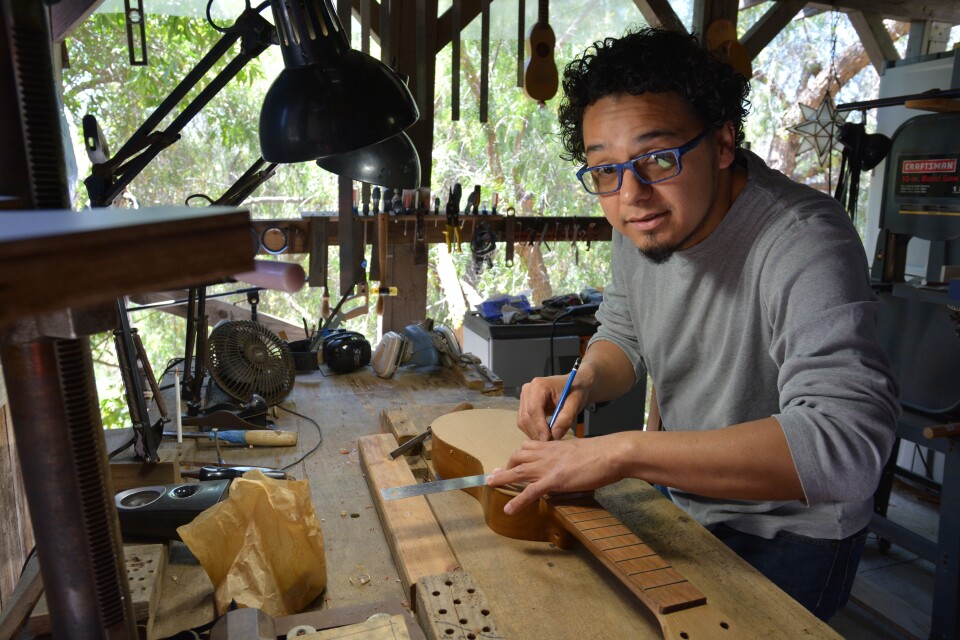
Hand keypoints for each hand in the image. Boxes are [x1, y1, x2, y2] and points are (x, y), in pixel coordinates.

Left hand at [486, 435, 624, 514]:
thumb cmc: (602, 452)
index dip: (518, 455)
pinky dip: (518, 501)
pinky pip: (531, 491)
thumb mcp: (580, 450)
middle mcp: (547, 454)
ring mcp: (549, 467)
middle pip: (518, 457)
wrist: (611, 454)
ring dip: (502, 478)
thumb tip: (569, 462)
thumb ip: (569, 455)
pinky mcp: (555, 480)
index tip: (511, 461)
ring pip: (518, 471)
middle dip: (506, 466)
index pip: (529, 447)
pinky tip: (509, 510)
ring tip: (489, 484)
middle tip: (495, 474)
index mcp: (554, 446)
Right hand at [517, 375, 587, 440]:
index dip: (539, 426)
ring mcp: (524, 398)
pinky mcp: (524, 405)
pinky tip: (544, 434)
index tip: (548, 440)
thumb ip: (566, 419)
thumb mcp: (575, 404)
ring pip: (522, 421)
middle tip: (549, 443)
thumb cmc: (575, 392)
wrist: (574, 385)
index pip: (533, 409)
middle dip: (536, 432)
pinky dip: (533, 431)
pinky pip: (524, 422)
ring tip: (548, 439)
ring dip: (533, 433)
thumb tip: (555, 435)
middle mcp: (527, 390)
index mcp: (539, 385)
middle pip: (526, 417)